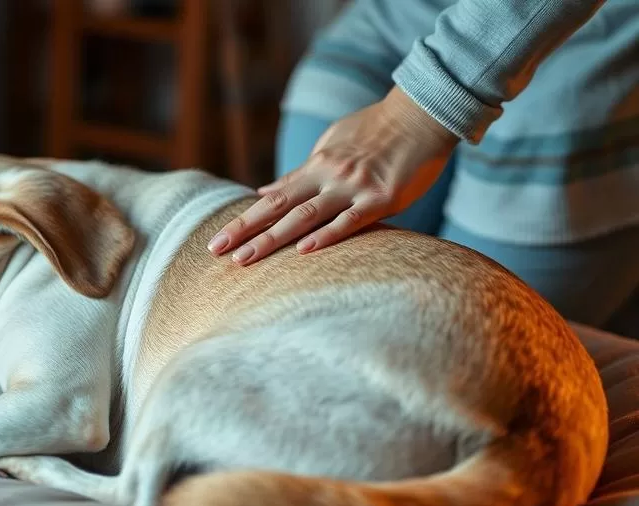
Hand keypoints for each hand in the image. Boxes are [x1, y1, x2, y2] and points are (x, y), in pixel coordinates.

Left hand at [208, 87, 459, 264]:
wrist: (423, 114)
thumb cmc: (377, 131)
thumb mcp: (332, 144)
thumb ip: (300, 172)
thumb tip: (265, 190)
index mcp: (315, 166)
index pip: (272, 199)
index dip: (244, 220)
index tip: (218, 241)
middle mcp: (328, 176)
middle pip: (278, 208)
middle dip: (245, 231)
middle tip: (216, 251)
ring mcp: (353, 188)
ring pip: (304, 217)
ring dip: (271, 239)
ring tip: (244, 259)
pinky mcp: (382, 199)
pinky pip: (349, 221)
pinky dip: (325, 235)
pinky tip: (302, 250)